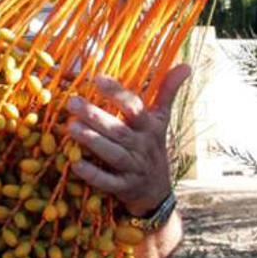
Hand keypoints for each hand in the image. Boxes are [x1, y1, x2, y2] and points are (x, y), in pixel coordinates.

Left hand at [65, 64, 190, 215]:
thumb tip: (186, 65)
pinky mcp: (124, 187)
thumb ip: (167, 92)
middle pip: (120, 131)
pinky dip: (93, 174)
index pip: (135, 107)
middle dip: (96, 116)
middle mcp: (142, 147)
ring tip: (70, 126)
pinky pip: (109, 182)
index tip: (96, 78)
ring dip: (92, 141)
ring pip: (114, 154)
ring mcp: (134, 168)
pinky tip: (75, 163)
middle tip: (72, 102)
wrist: (157, 191)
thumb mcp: (161, 120)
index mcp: (149, 127)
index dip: (117, 93)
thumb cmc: (152, 147)